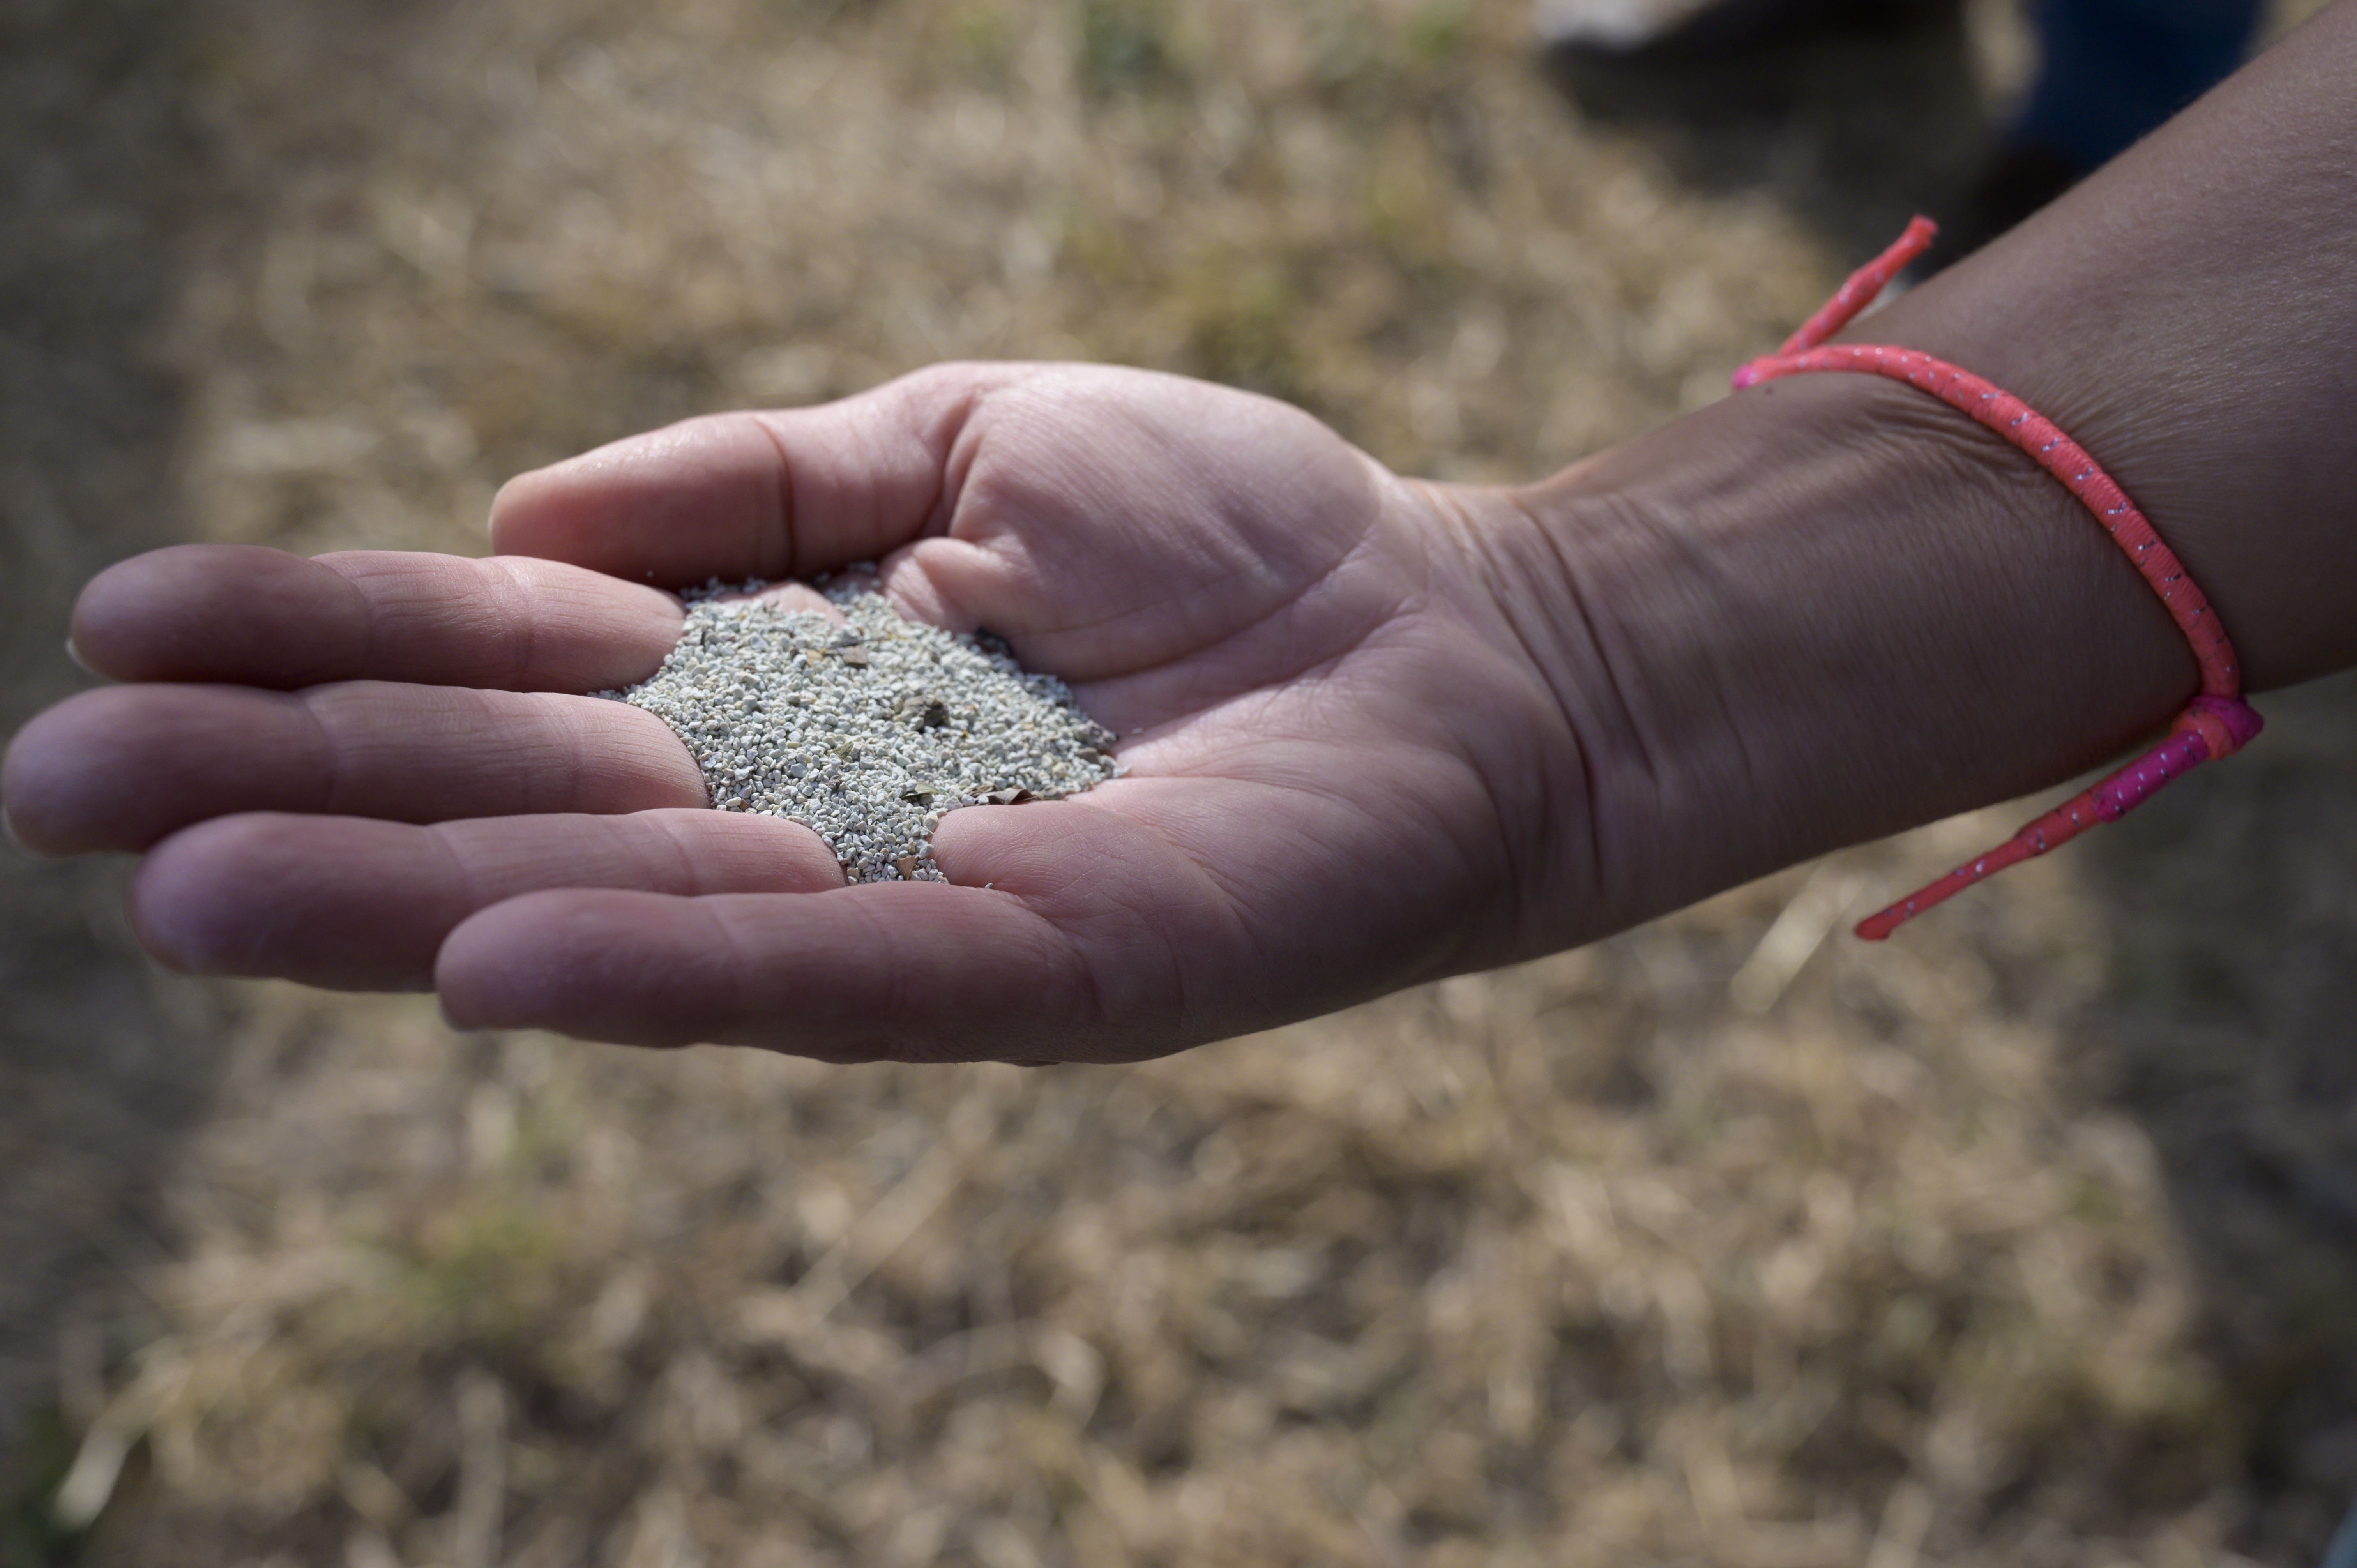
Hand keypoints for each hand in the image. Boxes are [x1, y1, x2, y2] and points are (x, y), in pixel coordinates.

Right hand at [2, 365, 1599, 1061]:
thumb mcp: (958, 444)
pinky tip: (500, 963)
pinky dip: (672, 969)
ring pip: (633, 912)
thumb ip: (748, 487)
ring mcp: (915, 910)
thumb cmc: (1227, 534)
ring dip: (414, 902)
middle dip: (298, 796)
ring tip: (194, 892)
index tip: (128, 631)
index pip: (511, 673)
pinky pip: (834, 976)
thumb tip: (516, 534)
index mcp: (779, 685)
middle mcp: (810, 816)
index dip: (325, 651)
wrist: (1443, 634)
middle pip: (522, 807)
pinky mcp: (1046, 973)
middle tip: (57, 789)